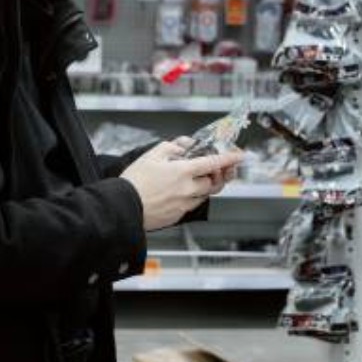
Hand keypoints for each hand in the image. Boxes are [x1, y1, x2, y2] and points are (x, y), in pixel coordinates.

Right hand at [119, 138, 244, 230]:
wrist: (122, 207)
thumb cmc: (134, 181)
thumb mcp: (151, 155)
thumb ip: (172, 147)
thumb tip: (185, 145)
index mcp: (183, 172)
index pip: (214, 163)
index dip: (229, 158)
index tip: (238, 156)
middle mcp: (187, 189)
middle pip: (213, 182)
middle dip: (217, 175)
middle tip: (215, 169)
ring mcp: (183, 204)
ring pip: (204, 195)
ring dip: (205, 186)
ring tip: (197, 179)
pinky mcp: (177, 216)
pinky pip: (192, 205)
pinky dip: (193, 197)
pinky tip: (182, 192)